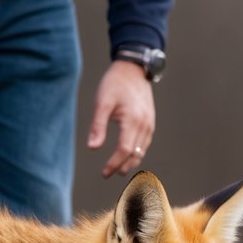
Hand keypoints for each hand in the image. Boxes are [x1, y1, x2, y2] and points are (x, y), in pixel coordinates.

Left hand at [87, 60, 154, 176]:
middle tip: (108, 173)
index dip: (114, 164)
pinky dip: (136, 153)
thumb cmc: (115, 84)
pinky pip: (145, 143)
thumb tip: (92, 148)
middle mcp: (144, 125)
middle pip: (135, 154)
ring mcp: (149, 124)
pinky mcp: (150, 122)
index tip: (104, 173)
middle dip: (122, 166)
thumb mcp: (102, 103)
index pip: (124, 150)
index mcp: (133, 121)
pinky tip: (128, 156)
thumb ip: (98, 126)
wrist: (133, 69)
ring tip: (118, 169)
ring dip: (130, 162)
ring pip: (141, 151)